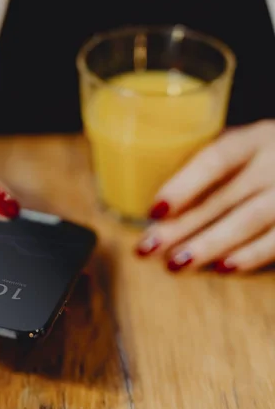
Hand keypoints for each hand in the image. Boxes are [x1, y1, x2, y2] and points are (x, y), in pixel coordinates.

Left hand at [136, 120, 274, 272]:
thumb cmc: (260, 158)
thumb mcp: (240, 147)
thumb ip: (207, 164)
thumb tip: (155, 203)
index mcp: (251, 140)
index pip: (215, 160)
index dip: (183, 186)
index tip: (154, 210)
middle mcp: (273, 164)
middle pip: (223, 197)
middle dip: (181, 226)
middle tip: (147, 247)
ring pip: (248, 221)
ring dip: (209, 245)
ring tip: (175, 263)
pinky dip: (249, 256)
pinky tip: (221, 268)